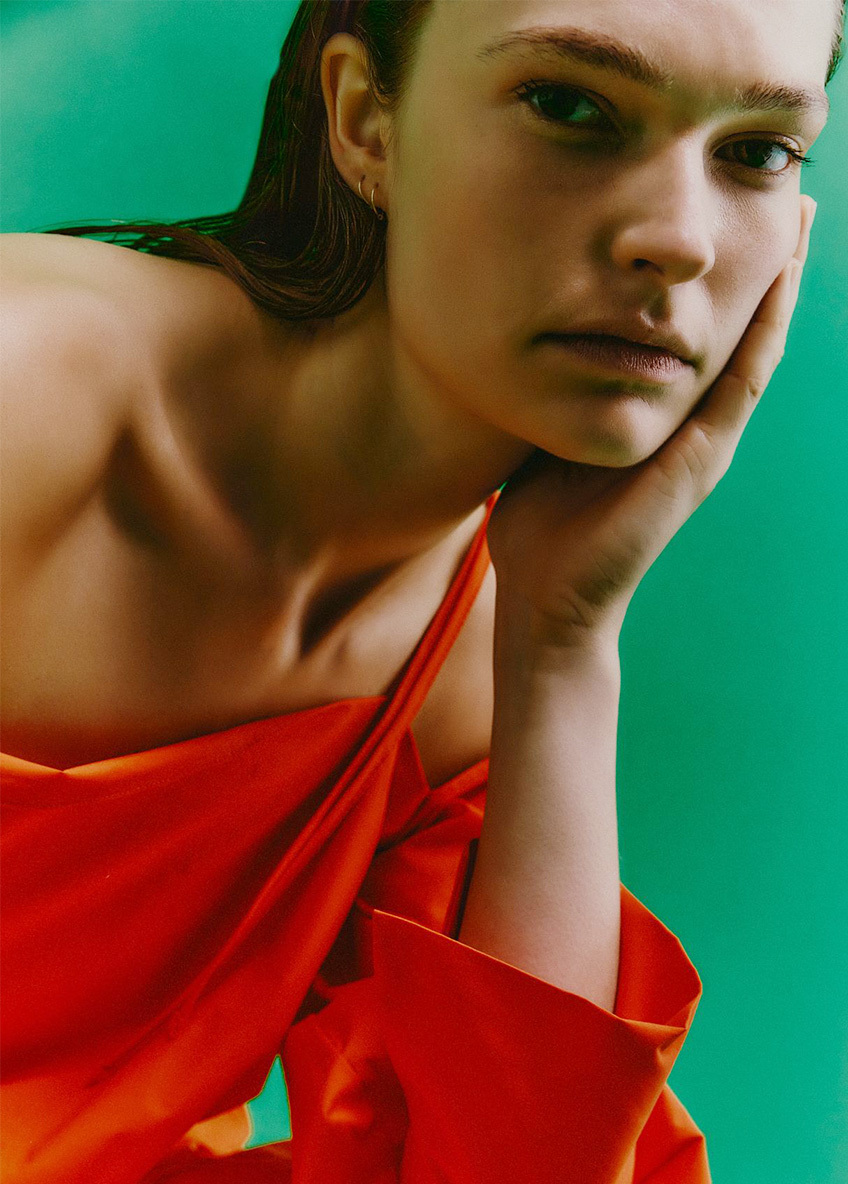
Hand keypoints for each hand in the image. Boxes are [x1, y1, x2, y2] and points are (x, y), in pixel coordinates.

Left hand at [487, 196, 816, 647]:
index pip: (697, 337)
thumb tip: (528, 344)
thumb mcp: (550, 439)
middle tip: (785, 197)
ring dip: (778, 283)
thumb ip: (559, 396)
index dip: (716, 281)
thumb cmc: (541, 527)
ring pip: (755, 347)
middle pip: (740, 331)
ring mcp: (703, 444)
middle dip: (763, 266)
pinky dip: (761, 330)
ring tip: (797, 218)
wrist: (548, 600)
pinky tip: (777, 279)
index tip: (725, 219)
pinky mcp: (699, 462)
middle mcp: (693, 428)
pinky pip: (739, 383)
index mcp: (659, 421)